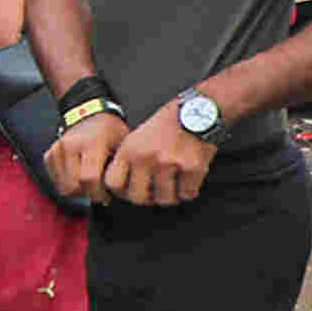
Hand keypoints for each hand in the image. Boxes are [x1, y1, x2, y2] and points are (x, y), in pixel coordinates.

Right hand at [43, 110, 125, 202]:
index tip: (107, 195)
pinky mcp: (49, 156)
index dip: (99, 193)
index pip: (89, 178)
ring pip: (63, 188)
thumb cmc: (109, 131)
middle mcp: (70, 145)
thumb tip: (116, 191)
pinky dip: (68, 184)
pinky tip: (80, 177)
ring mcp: (57, 150)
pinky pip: (56, 182)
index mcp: (91, 142)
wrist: (89, 113)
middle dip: (88, 194)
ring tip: (90, 183)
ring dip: (78, 191)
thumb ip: (119, 167)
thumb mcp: (122, 145)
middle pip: (74, 186)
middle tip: (99, 190)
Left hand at [102, 110, 216, 207]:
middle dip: (147, 198)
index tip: (130, 190)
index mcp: (130, 149)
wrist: (198, 110)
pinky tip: (187, 180)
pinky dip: (188, 191)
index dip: (121, 192)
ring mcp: (170, 163)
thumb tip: (119, 190)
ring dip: (170, 196)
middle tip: (154, 192)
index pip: (113, 183)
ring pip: (165, 200)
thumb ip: (127, 161)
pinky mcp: (192, 168)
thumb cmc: (167, 126)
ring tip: (173, 184)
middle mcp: (146, 157)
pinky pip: (187, 195)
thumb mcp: (137, 137)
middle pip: (138, 198)